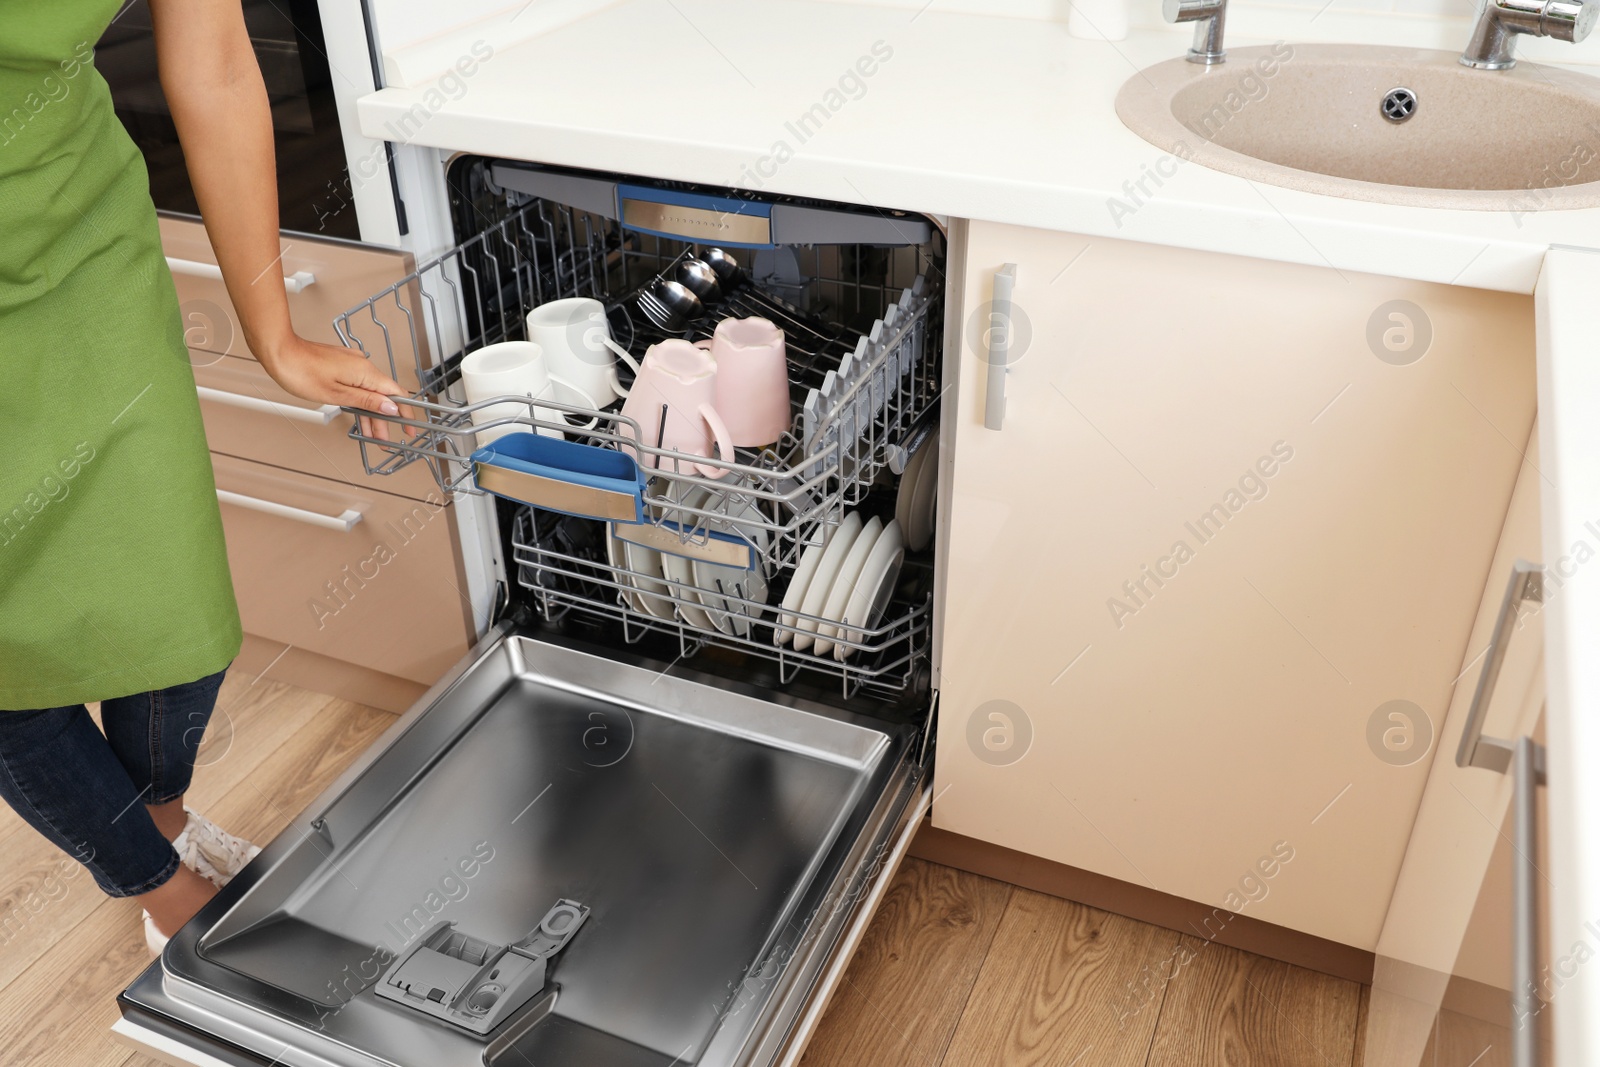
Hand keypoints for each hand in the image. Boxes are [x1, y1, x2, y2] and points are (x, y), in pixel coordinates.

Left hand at [255, 334, 413, 442]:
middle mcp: (362, 366)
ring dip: (371, 413)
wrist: (279, 351)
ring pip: (369, 393)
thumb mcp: (336, 394)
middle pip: (382, 396)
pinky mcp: (342, 365)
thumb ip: (366, 402)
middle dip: (385, 419)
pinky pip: (358, 386)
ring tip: (372, 434)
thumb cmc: (300, 369)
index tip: (410, 426)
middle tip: (385, 439)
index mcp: (365, 373)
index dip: (406, 412)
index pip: (396, 394)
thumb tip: (390, 407)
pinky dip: (360, 402)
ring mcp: (352, 364)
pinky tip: (359, 414)